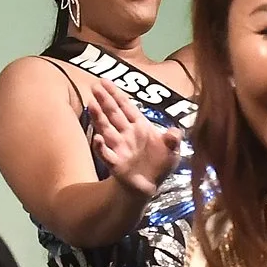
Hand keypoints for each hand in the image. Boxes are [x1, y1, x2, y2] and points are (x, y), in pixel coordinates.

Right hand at [88, 76, 181, 197]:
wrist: (150, 185)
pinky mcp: (115, 163)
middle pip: (114, 114)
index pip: (126, 107)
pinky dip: (101, 147)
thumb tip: (175, 131)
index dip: (116, 94)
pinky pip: (106, 154)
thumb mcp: (172, 150)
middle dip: (105, 100)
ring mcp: (119, 147)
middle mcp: (126, 133)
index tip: (104, 82)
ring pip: (106, 129)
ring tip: (92, 104)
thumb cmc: (160, 164)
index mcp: (140, 126)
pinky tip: (98, 138)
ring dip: (99, 117)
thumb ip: (173, 139)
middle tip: (95, 86)